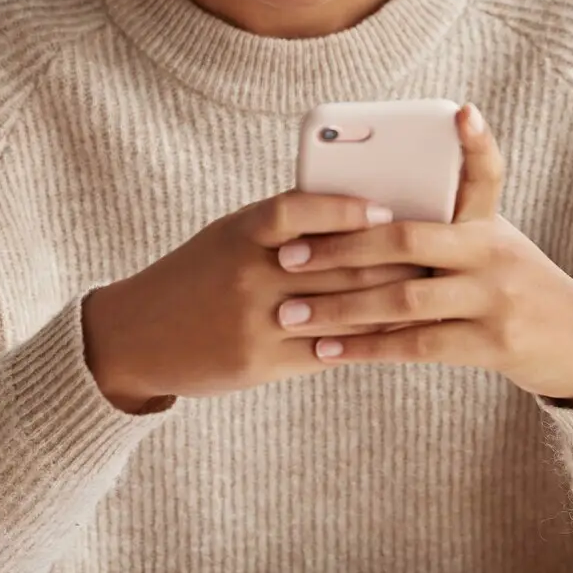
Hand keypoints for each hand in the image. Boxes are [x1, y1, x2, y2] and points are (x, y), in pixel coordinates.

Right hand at [81, 192, 427, 413]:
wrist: (136, 337)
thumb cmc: (196, 276)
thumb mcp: (229, 237)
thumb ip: (283, 225)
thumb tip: (360, 210)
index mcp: (239, 234)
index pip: (293, 211)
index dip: (341, 210)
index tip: (384, 209)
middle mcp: (247, 275)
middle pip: (331, 264)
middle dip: (389, 259)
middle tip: (436, 252)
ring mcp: (255, 322)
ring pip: (338, 310)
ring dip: (390, 303)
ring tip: (431, 292)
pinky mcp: (261, 363)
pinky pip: (327, 350)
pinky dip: (366, 341)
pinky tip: (398, 335)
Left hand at [270, 106, 572, 403]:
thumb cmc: (512, 285)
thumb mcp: (492, 244)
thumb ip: (442, 228)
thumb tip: (365, 213)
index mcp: (489, 223)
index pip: (487, 173)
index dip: (477, 143)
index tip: (461, 112)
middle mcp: (494, 254)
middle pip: (410, 241)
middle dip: (341, 248)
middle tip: (289, 257)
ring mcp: (495, 299)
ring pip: (404, 299)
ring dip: (339, 309)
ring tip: (290, 314)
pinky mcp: (491, 344)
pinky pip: (416, 345)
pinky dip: (366, 348)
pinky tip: (327, 351)